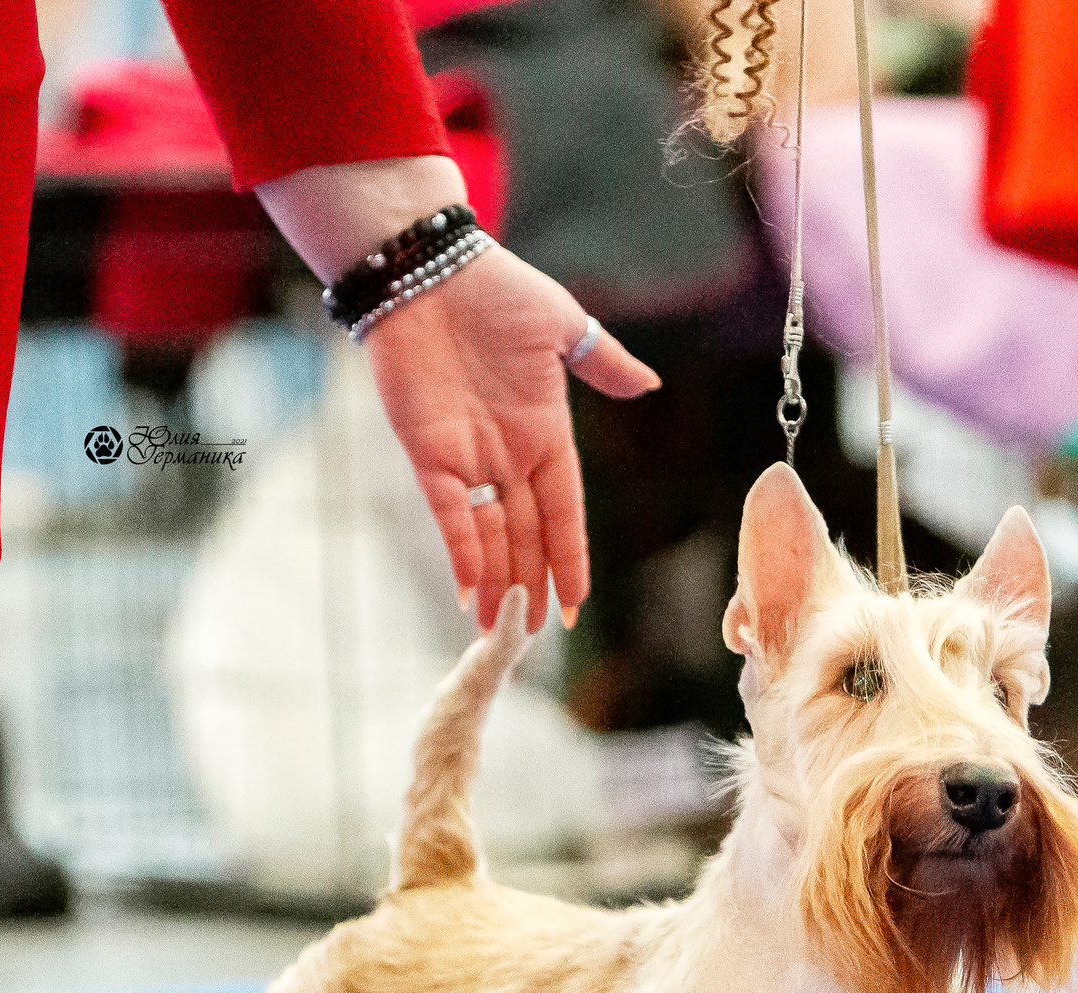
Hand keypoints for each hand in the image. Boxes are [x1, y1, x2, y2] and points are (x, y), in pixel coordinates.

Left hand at [362, 247, 660, 630]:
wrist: (431, 271)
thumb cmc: (498, 290)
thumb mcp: (564, 326)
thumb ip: (602, 362)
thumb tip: (648, 385)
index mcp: (546, 433)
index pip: (564, 510)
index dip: (572, 556)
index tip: (579, 601)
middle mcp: (508, 455)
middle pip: (526, 536)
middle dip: (532, 586)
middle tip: (536, 636)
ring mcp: (468, 458)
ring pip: (489, 536)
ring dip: (496, 583)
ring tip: (500, 631)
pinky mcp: (428, 452)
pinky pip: (449, 514)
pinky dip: (461, 550)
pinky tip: (470, 590)